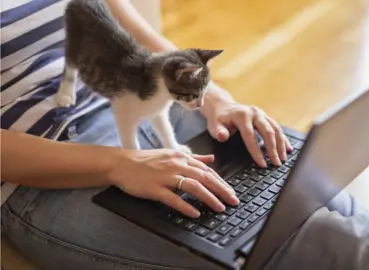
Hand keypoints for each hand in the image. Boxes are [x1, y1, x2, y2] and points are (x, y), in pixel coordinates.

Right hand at [108, 148, 238, 217]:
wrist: (122, 163)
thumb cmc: (146, 160)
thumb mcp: (172, 154)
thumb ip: (193, 158)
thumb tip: (211, 159)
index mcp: (182, 157)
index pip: (207, 170)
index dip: (221, 181)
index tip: (231, 192)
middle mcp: (176, 165)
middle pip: (204, 177)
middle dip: (221, 190)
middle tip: (233, 201)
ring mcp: (165, 176)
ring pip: (193, 186)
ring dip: (209, 198)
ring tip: (219, 207)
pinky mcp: (155, 188)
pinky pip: (173, 198)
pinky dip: (185, 206)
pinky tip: (195, 213)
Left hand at [205, 101, 292, 167]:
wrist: (222, 106)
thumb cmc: (219, 118)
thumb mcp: (214, 125)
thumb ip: (219, 132)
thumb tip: (223, 136)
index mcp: (242, 116)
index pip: (251, 136)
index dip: (257, 151)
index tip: (262, 164)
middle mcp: (254, 113)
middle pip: (268, 132)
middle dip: (273, 149)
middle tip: (277, 164)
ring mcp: (261, 114)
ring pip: (275, 129)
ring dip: (281, 145)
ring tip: (283, 159)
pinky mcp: (265, 116)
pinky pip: (277, 127)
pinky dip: (283, 138)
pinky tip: (288, 148)